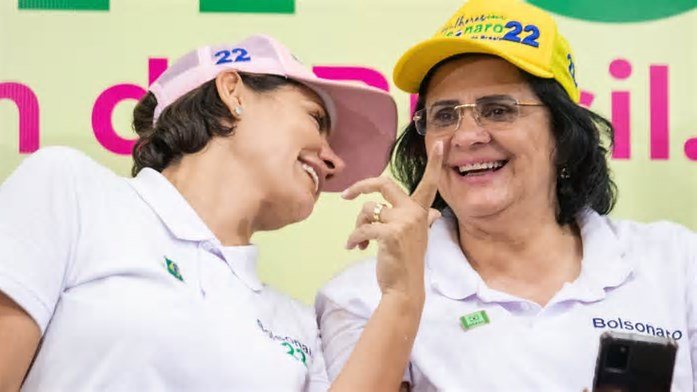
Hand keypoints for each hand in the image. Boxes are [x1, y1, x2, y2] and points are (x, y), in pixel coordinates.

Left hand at [342, 141, 443, 297]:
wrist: (404, 288)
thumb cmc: (406, 262)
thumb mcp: (416, 237)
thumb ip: (421, 220)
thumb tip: (433, 213)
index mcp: (420, 210)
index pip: (430, 182)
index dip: (435, 163)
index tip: (441, 142)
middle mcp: (415, 212)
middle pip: (384, 184)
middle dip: (361, 186)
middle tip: (348, 196)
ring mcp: (404, 222)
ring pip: (367, 210)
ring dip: (357, 226)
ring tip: (358, 241)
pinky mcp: (390, 234)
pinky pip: (362, 228)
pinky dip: (353, 239)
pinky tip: (353, 248)